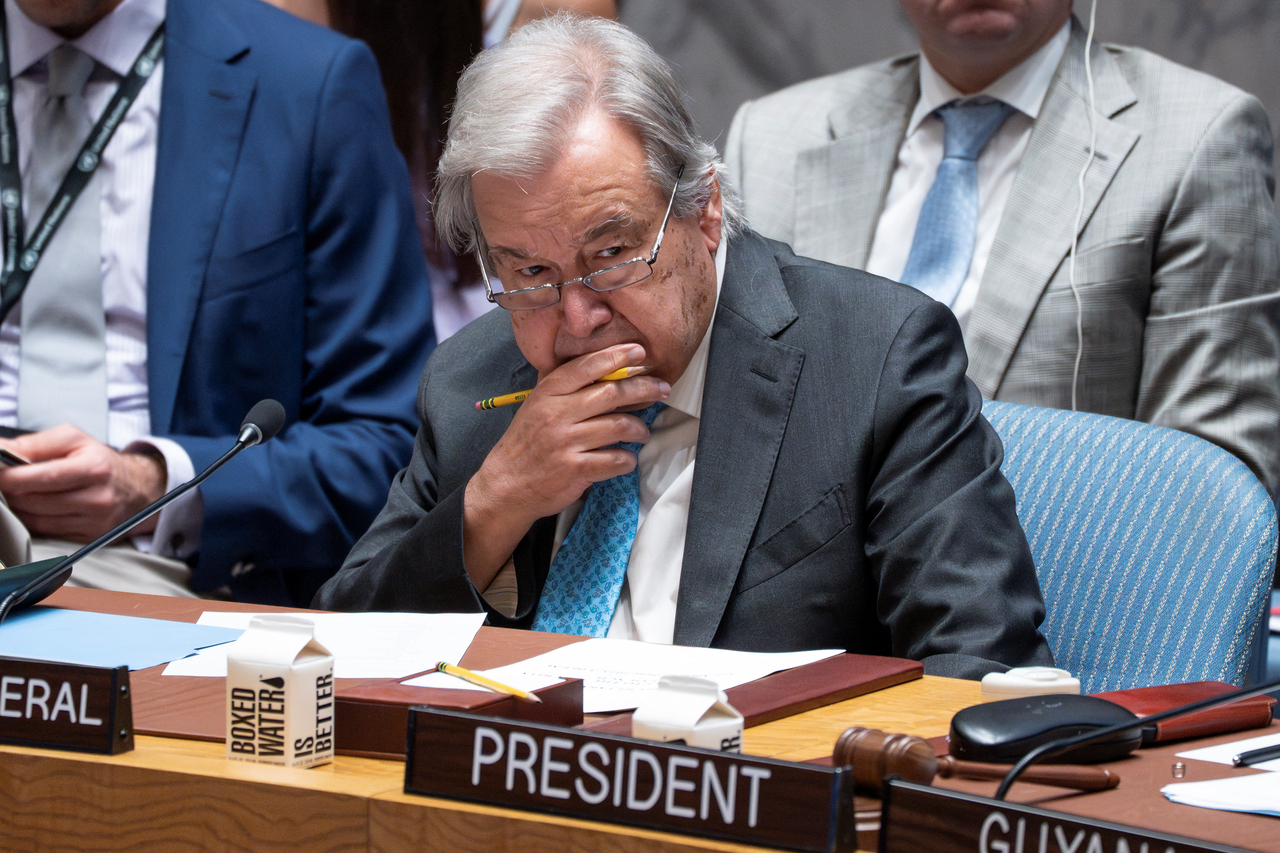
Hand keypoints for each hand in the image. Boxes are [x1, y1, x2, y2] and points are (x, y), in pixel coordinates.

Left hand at [0, 426, 166, 541]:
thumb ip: (35, 443)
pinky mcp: (89, 538)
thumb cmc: (100, 461)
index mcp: (95, 468)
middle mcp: (98, 498)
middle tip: (5, 481)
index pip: (43, 476)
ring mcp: (95, 522)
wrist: (138, 489)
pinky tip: (34, 507)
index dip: (10, 476)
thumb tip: (0, 449)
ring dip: (19, 507)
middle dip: (11, 491)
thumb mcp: (74, 440)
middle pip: (36, 501)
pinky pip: (47, 532)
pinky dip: (33, 520)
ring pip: (37, 519)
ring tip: (20, 492)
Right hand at [462, 343, 669, 586]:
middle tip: (661, 389)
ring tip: (643, 431)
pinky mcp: (576, 470)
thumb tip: (599, 362)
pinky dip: (628, 459)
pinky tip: (627, 458)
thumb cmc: (526, 443)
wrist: (506, 485)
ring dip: (640, 428)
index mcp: (547, 394)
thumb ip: (561, 386)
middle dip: (643, 388)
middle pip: (611, 393)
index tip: (639, 352)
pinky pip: (615, 460)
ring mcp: (566, 443)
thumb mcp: (535, 405)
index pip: (586, 367)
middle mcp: (556, 415)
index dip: (616, 356)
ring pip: (619, 426)